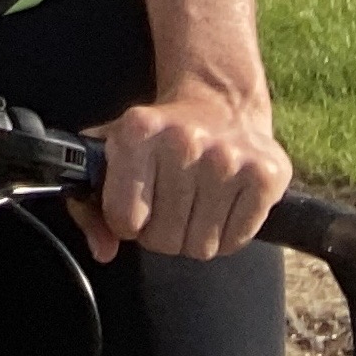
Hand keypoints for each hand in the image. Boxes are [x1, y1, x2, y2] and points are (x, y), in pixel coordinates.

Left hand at [73, 79, 290, 261]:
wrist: (219, 105)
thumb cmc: (156, 138)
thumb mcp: (111, 153)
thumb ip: (88, 204)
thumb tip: (102, 250)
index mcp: (137, 132)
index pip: (124, 218)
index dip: (126, 223)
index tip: (134, 209)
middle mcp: (184, 141)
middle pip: (164, 238)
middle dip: (160, 235)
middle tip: (166, 209)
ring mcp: (229, 159)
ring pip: (201, 247)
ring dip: (193, 238)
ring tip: (193, 206)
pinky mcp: (267, 176)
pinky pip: (236, 242)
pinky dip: (226, 236)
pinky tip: (220, 205)